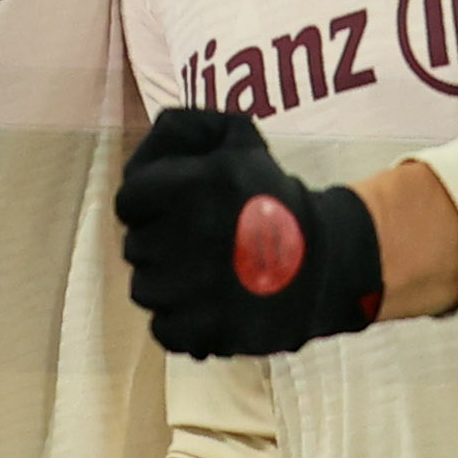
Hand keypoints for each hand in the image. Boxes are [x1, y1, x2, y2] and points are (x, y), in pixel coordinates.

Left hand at [114, 110, 382, 357]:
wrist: (329, 260)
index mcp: (198, 184)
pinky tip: (205, 306)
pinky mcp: (212, 329)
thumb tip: (144, 148)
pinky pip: (164, 329)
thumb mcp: (237, 138)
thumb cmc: (272, 196)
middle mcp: (195, 233)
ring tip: (198, 276)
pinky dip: (180, 321)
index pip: (129, 202)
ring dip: (165, 283)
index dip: (145, 206)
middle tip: (190, 243)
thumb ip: (184, 128)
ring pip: (144, 290)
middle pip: (135, 247)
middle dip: (157, 243)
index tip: (166, 211)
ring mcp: (201, 287)